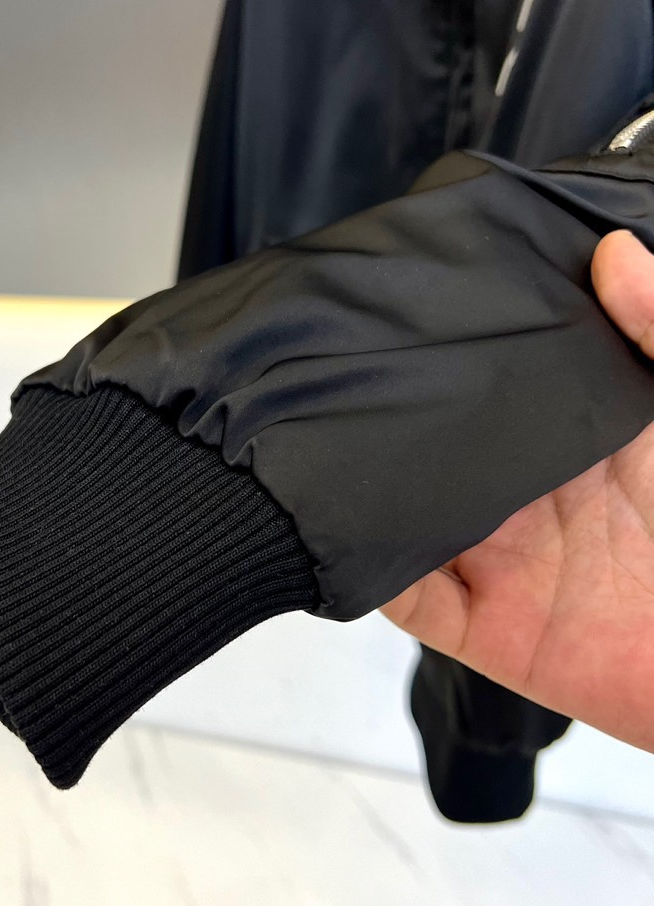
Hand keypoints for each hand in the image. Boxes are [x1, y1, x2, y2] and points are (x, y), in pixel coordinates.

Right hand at [380, 230, 653, 752]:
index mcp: (566, 437)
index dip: (438, 352)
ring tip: (319, 443)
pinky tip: (345, 531)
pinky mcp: (481, 626)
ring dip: (363, 489)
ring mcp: (494, 560)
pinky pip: (407, 597)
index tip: (394, 305)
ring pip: (403, 516)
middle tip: (328, 367)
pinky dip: (371, 570)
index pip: (482, 386)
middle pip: (426, 449)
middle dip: (379, 416)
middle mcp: (517, 494)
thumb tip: (612, 253)